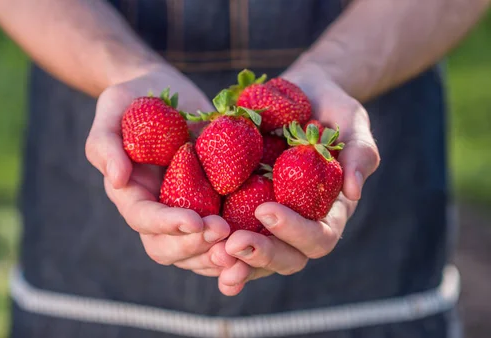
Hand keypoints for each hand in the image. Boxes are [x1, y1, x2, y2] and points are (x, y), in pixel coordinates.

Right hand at [85, 65, 235, 274]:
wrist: (165, 91)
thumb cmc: (133, 99)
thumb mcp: (112, 110)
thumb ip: (105, 144)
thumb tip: (117, 179)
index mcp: (131, 194)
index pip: (143, 219)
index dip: (167, 224)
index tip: (194, 220)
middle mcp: (157, 210)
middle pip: (167, 248)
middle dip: (194, 246)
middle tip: (223, 232)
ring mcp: (185, 210)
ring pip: (194, 252)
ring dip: (216, 255)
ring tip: (242, 245)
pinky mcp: (211, 204)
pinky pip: (220, 236)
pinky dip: (235, 246)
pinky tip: (257, 240)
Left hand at [218, 65, 380, 295]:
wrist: (299, 95)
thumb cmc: (330, 107)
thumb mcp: (351, 120)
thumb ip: (360, 152)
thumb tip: (353, 191)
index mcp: (329, 212)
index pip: (319, 237)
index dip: (295, 232)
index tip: (266, 209)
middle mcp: (300, 224)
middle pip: (287, 259)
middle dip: (261, 254)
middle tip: (232, 243)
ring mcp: (270, 222)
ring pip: (257, 258)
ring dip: (236, 262)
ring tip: (213, 253)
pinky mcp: (244, 211)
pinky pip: (231, 236)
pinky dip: (215, 246)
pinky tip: (195, 243)